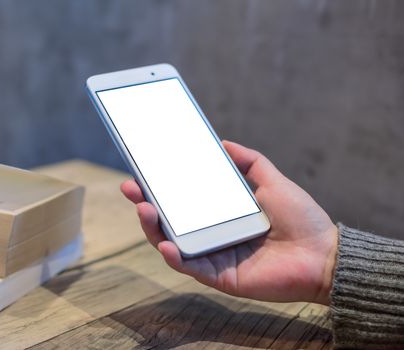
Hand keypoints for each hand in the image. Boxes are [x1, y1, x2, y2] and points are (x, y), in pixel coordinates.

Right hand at [120, 140, 337, 304]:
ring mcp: (214, 257)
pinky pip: (191, 268)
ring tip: (144, 208)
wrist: (324, 254)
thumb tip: (223, 142)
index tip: (144, 171)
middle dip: (146, 205)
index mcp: (221, 214)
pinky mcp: (221, 277)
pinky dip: (175, 257)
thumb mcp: (272, 181)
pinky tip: (165, 244)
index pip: (183, 201)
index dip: (161, 187)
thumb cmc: (301, 219)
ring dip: (153, 229)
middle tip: (131, 187)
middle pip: (171, 222)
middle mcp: (212, 235)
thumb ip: (250, 162)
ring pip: (173, 244)